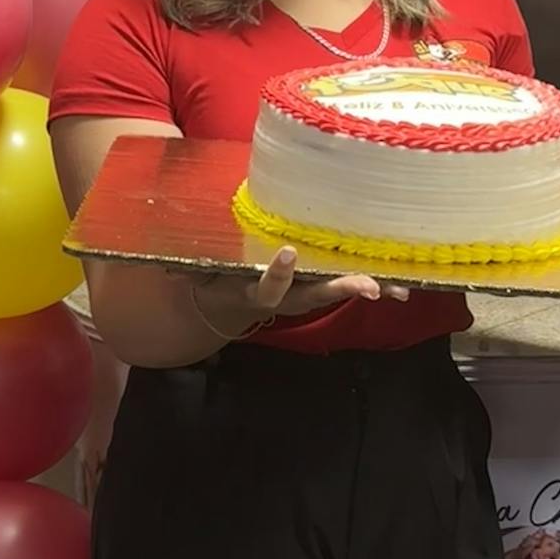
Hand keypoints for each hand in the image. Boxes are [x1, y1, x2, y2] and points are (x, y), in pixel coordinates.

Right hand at [188, 246, 407, 341]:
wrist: (225, 304)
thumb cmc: (212, 279)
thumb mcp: (197, 274)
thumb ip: (185, 268)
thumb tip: (160, 260)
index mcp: (253, 291)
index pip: (267, 287)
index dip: (278, 274)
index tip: (288, 254)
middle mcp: (283, 299)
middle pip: (314, 296)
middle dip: (341, 290)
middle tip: (368, 288)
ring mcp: (303, 296)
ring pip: (336, 293)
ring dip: (367, 291)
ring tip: (396, 291)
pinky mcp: (317, 289)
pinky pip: (346, 288)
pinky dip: (373, 286)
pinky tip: (400, 287)